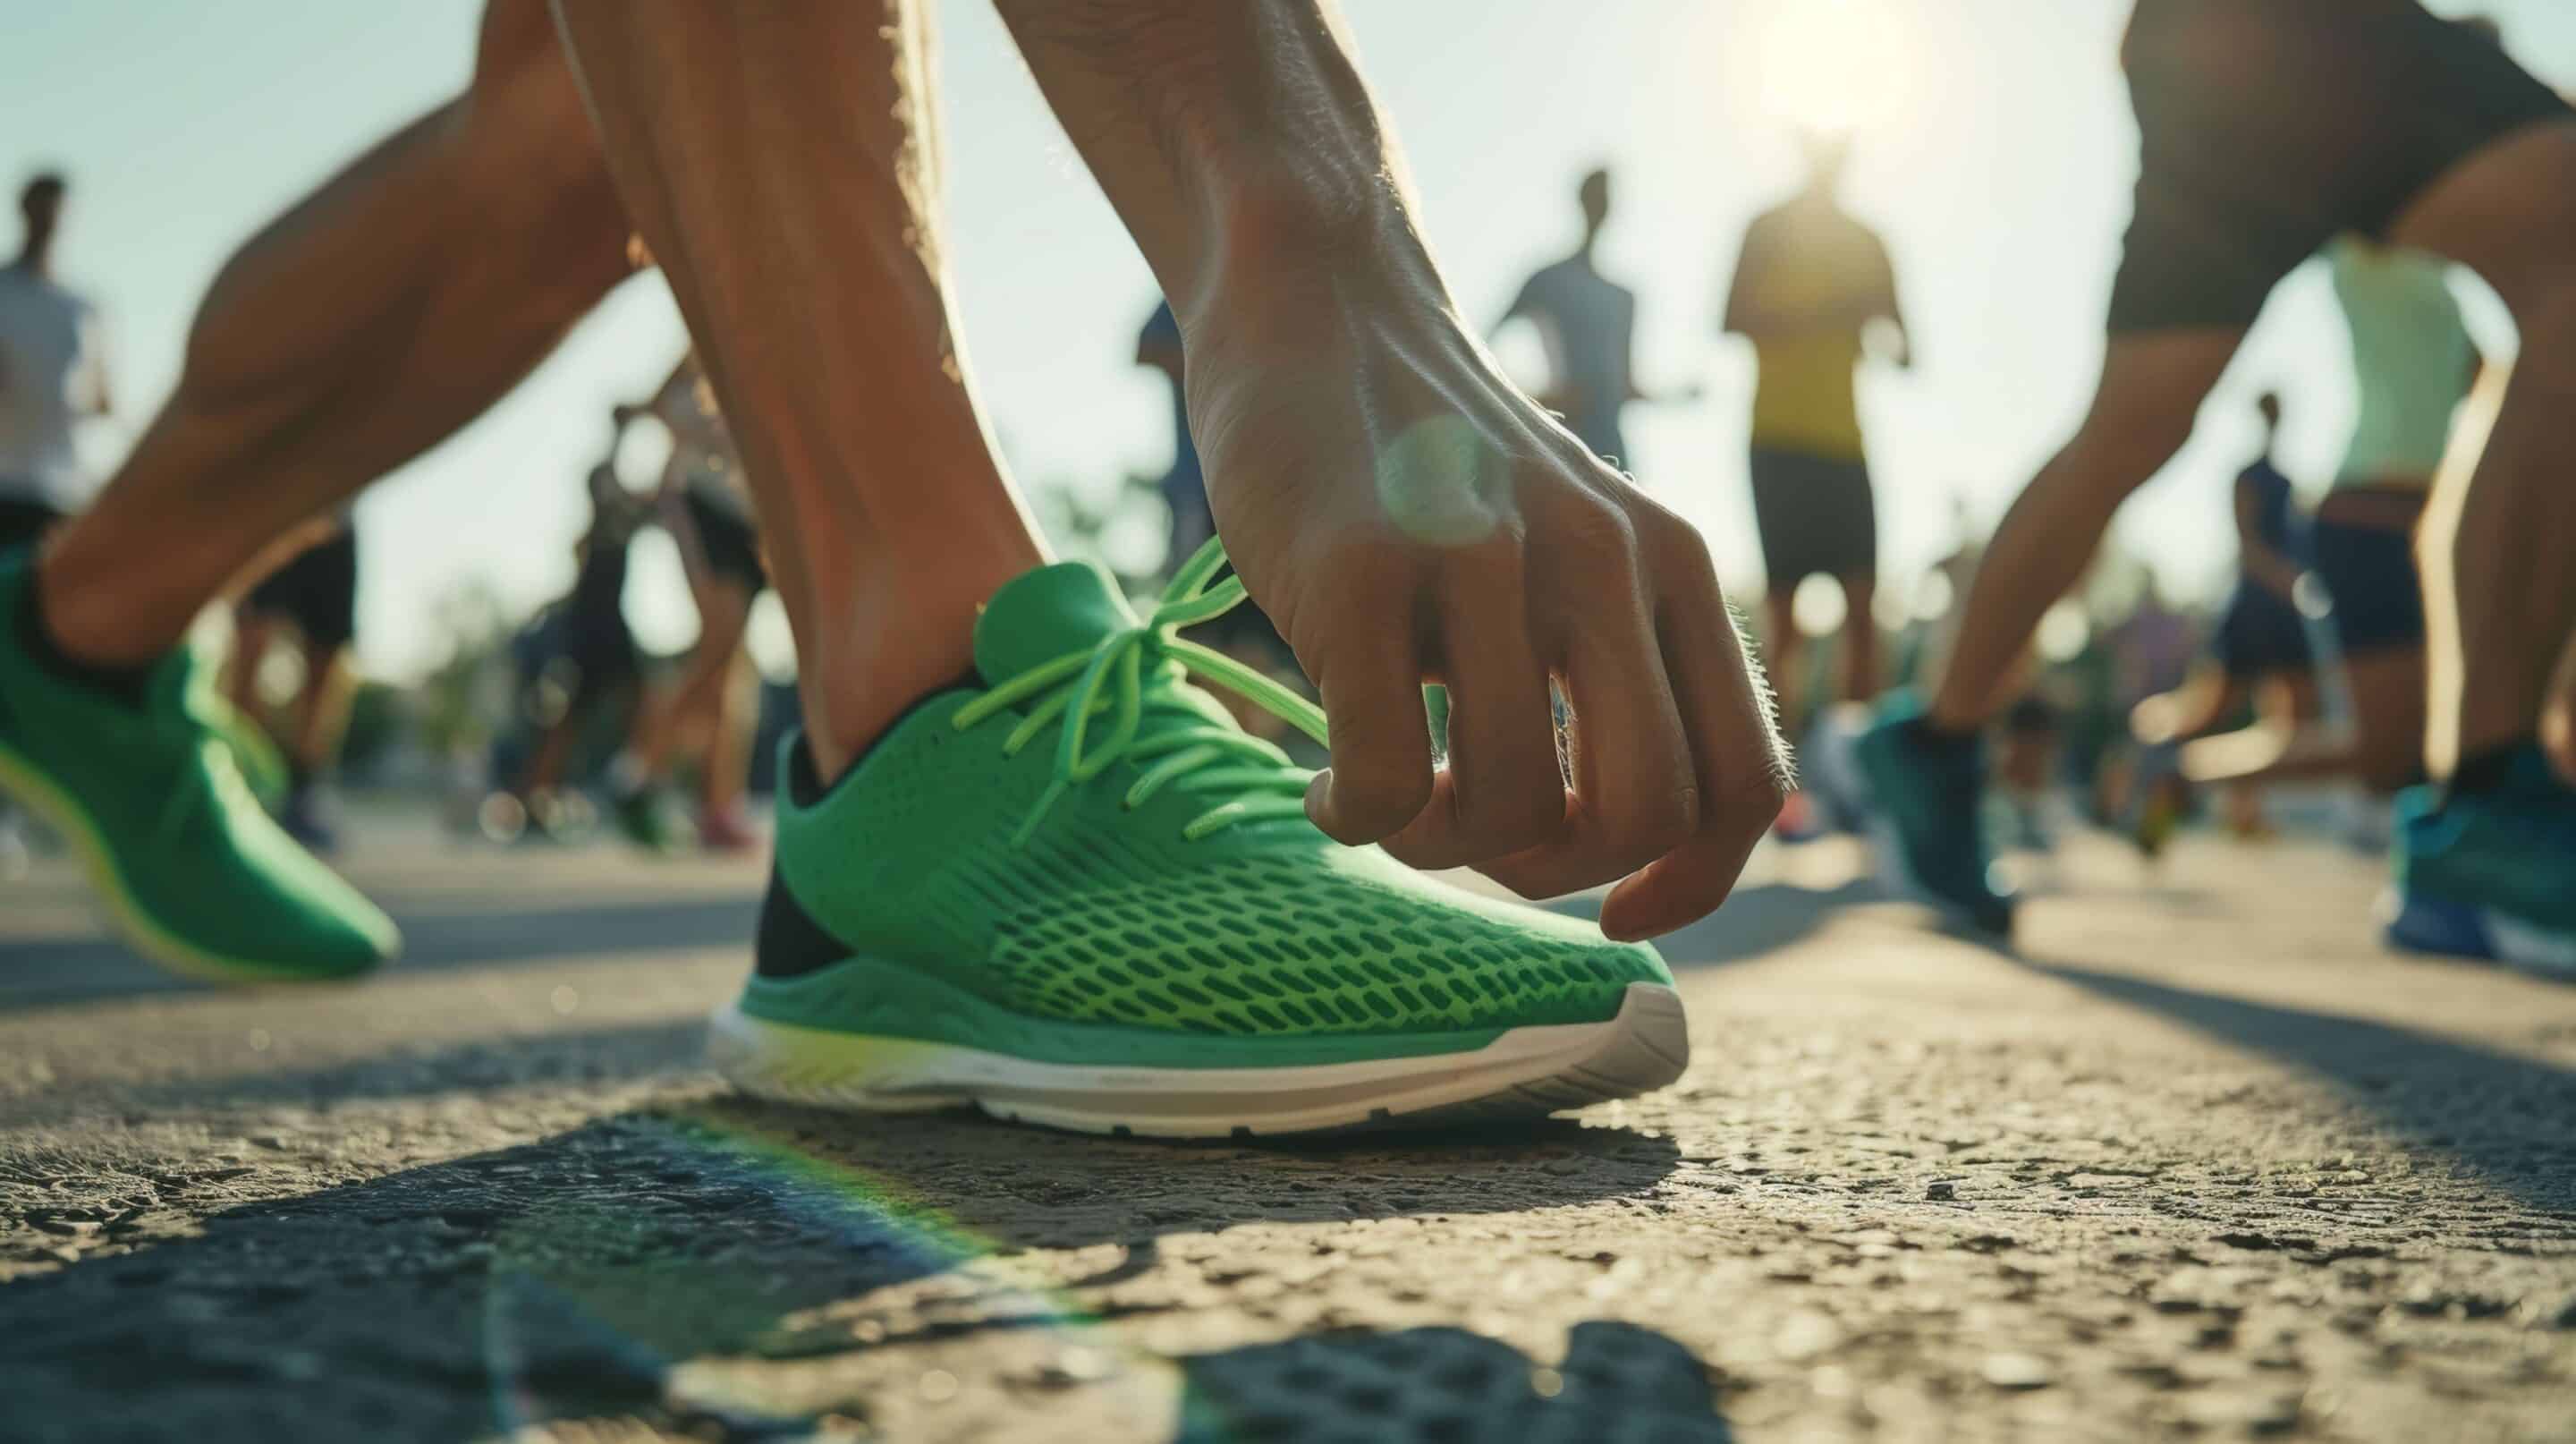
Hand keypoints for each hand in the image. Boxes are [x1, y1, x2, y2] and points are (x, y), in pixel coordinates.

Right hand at [1184, 255, 1786, 940]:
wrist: (1319, 300)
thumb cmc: (1435, 463)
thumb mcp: (1573, 541)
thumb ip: (1623, 663)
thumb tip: (1634, 855)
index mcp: (1672, 565)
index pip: (1745, 779)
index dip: (1691, 884)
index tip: (1609, 914)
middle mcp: (1602, 559)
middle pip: (1645, 811)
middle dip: (1556, 873)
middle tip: (1475, 836)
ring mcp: (1482, 559)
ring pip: (1512, 811)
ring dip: (1438, 849)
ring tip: (1389, 800)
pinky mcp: (1362, 570)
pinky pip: (1385, 784)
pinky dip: (1352, 821)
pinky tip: (1321, 786)